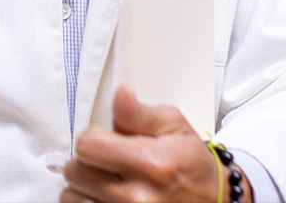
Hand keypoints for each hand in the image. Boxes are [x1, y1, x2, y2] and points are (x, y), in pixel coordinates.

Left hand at [61, 85, 252, 202]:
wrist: (212, 200)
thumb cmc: (191, 164)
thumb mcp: (174, 126)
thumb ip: (140, 112)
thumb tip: (121, 93)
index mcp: (150, 164)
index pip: (88, 145)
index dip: (95, 137)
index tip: (107, 140)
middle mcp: (135, 198)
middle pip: (74, 172)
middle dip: (88, 161)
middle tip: (109, 160)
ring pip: (72, 196)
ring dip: (85, 186)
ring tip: (108, 180)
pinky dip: (90, 200)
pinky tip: (106, 195)